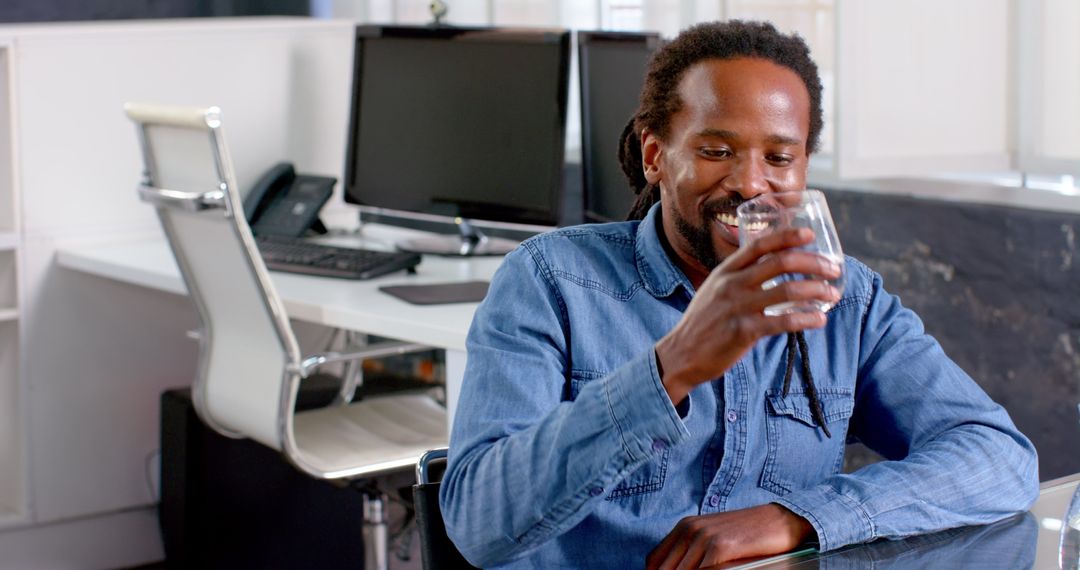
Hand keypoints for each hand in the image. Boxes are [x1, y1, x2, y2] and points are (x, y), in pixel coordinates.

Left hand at [646, 503, 813, 569]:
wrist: (779, 520)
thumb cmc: (748, 533)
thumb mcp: (713, 537)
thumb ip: (692, 552)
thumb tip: (676, 568)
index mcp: (684, 527)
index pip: (654, 560)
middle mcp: (690, 529)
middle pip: (664, 568)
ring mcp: (704, 536)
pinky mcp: (720, 545)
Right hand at [655, 228, 841, 403]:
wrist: (681, 354)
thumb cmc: (702, 322)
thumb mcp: (714, 290)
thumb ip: (738, 278)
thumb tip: (770, 269)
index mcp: (726, 271)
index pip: (760, 244)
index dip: (787, 236)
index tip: (809, 234)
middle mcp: (732, 284)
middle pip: (781, 262)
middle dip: (813, 262)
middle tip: (833, 269)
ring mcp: (738, 307)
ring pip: (787, 290)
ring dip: (817, 290)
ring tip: (833, 295)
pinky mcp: (744, 332)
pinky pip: (783, 321)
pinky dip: (806, 319)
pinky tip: (819, 320)